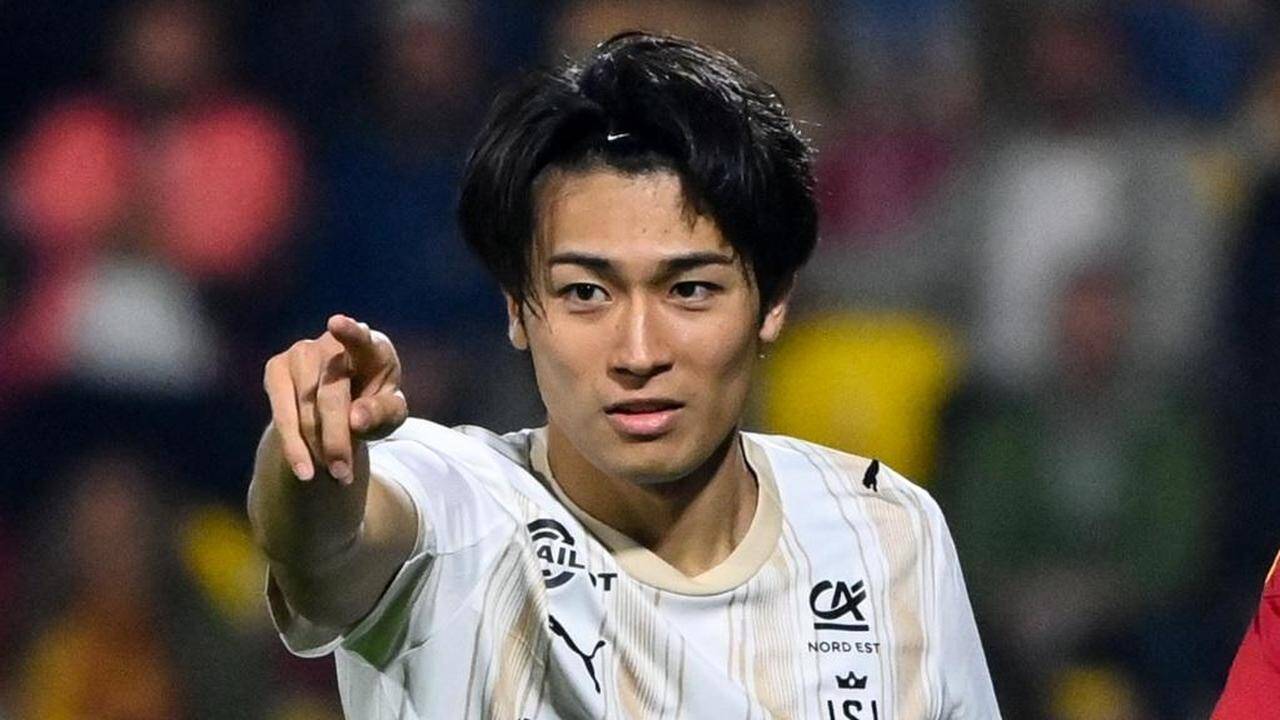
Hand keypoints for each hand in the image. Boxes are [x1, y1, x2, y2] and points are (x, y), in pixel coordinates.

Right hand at [263, 314, 406, 482]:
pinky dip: (295, 446)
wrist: (338, 410)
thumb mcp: (389, 415)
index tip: (336, 324)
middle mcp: (332, 343)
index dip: (350, 331)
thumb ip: (381, 413)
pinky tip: (304, 470)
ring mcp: (300, 352)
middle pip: (332, 396)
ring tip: (335, 475)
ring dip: (319, 447)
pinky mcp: (276, 368)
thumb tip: (356, 419)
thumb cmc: (373, 407)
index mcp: (372, 347)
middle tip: (344, 475)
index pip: (361, 338)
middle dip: (337, 439)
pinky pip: (282, 414)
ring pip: (306, 410)